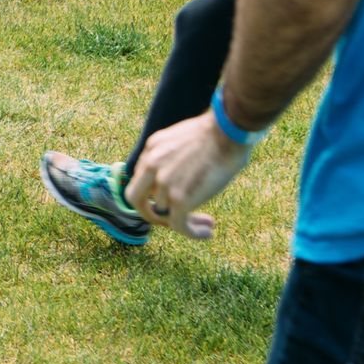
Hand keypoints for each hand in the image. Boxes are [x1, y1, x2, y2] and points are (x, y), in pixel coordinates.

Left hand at [125, 111, 251, 239]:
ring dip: (185, 222)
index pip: (142, 180)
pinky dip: (192, 233)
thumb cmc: (218, 134)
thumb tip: (184, 178)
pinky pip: (178, 225)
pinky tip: (207, 233)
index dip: (155, 194)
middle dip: (151, 213)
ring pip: (165, 214)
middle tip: (171, 220)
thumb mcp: (184, 140)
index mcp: (151, 149)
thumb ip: (174, 158)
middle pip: (136, 199)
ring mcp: (163, 183)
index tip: (176, 201)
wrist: (228, 131)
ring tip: (207, 222)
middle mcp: (150, 165)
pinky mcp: (180, 198)